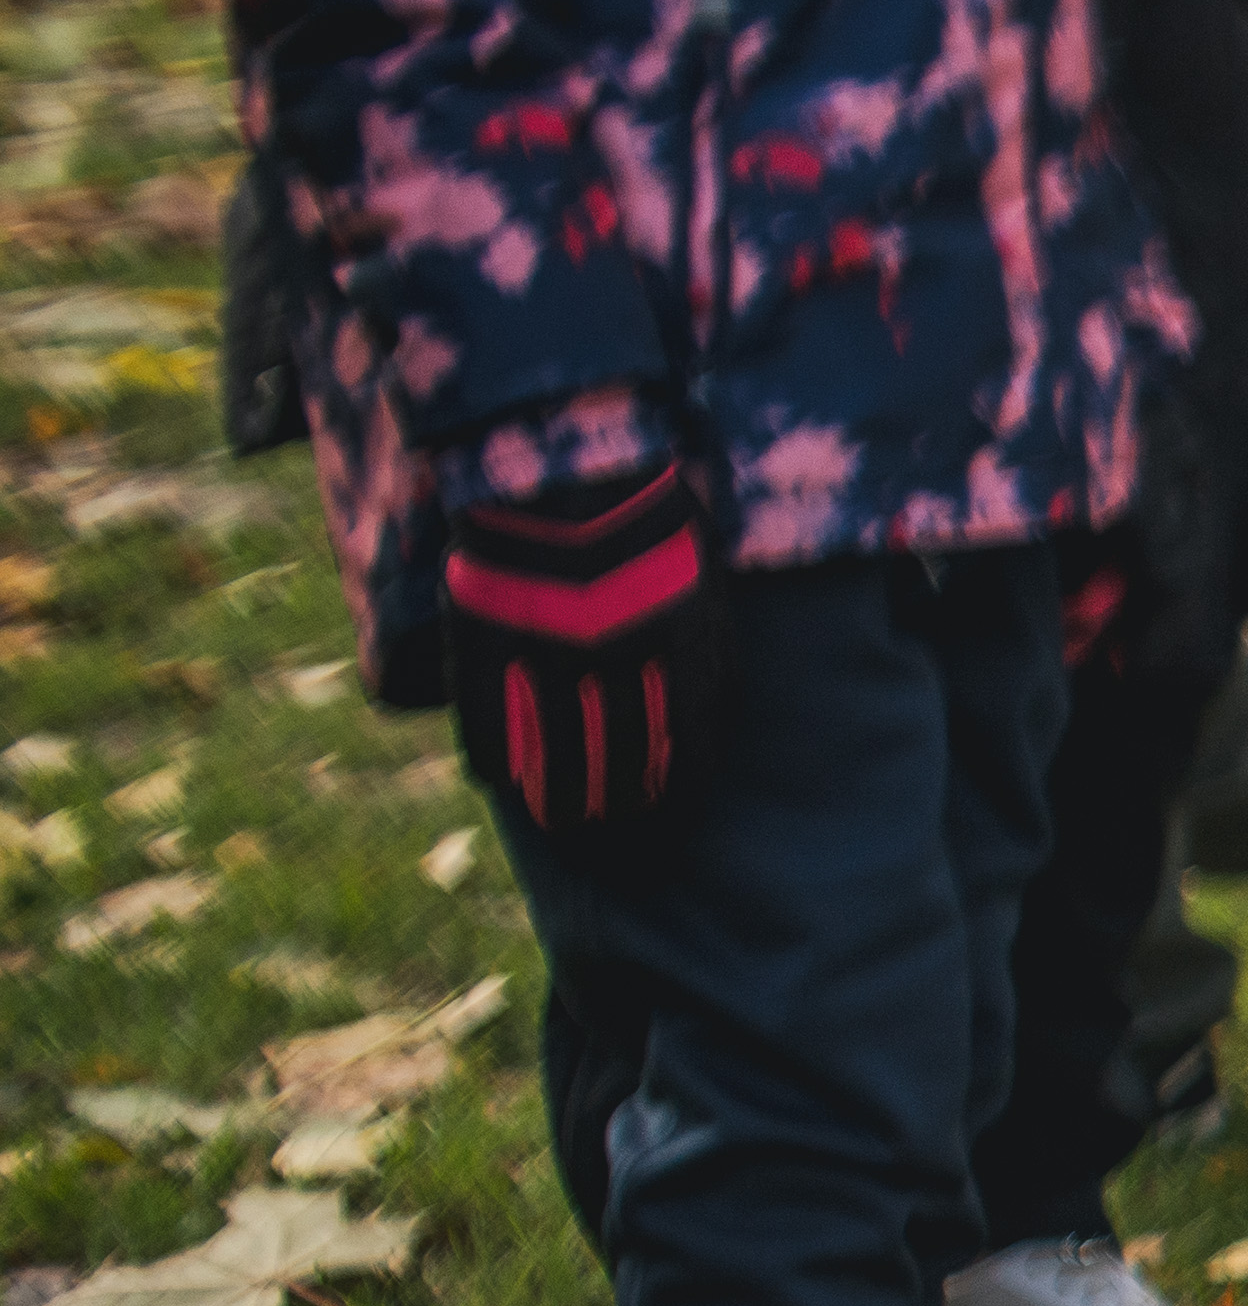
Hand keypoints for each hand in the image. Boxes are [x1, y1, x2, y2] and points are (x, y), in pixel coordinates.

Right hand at [444, 458, 726, 831]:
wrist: (567, 465)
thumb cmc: (649, 517)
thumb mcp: (699, 583)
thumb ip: (701, 653)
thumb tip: (701, 719)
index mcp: (680, 649)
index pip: (686, 753)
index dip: (674, 795)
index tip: (666, 818)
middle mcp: (617, 664)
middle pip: (618, 768)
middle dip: (615, 813)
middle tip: (609, 840)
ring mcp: (547, 655)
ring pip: (552, 758)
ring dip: (556, 802)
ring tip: (558, 827)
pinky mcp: (487, 642)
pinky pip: (487, 722)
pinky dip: (495, 760)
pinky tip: (503, 783)